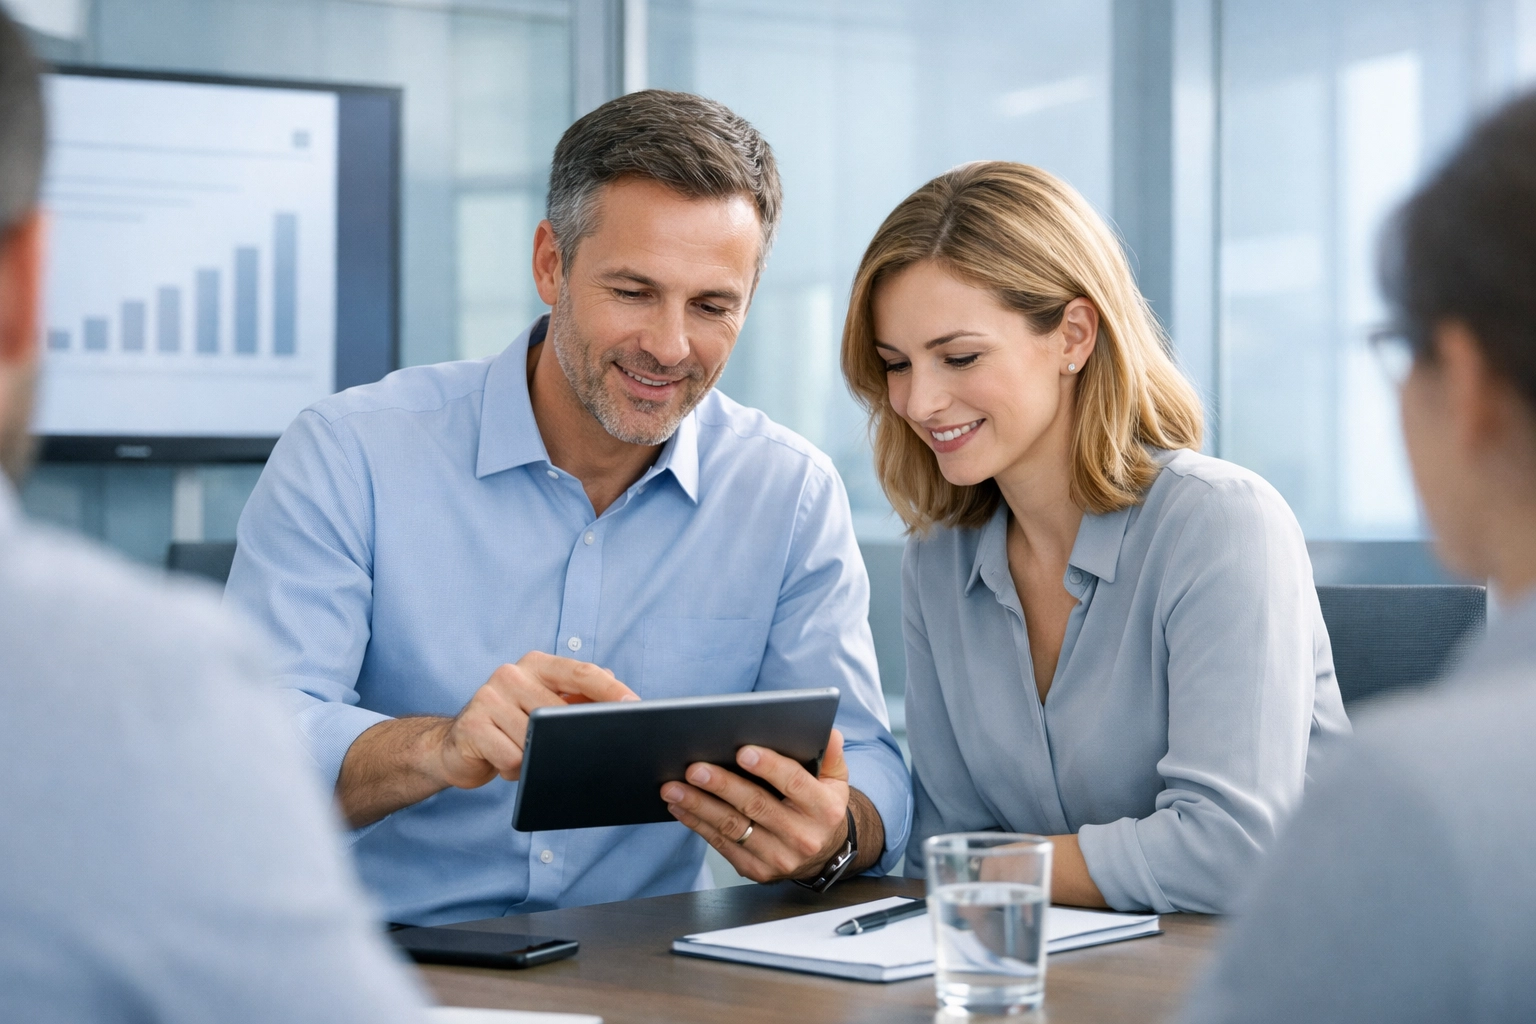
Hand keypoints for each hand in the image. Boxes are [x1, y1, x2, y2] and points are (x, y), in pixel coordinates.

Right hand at [436, 651, 636, 788]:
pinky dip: (515, 769)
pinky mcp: (471, 724)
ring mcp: (488, 696)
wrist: (455, 747)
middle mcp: (511, 673)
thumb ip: (579, 697)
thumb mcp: (545, 706)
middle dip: (572, 738)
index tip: (636, 706)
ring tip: (527, 758)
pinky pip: (512, 757)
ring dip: (537, 758)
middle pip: (560, 710)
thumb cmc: (510, 727)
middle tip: (575, 755)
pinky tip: (504, 764)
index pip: (582, 672)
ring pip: (535, 738)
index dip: (611, 690)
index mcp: (536, 664)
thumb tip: (621, 694)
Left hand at [661, 728, 851, 882]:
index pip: (794, 783)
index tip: (743, 751)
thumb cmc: (822, 808)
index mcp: (825, 809)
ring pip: (733, 827)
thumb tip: (829, 732)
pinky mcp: (757, 871)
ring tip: (673, 788)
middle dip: (722, 785)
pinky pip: (722, 844)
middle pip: (756, 806)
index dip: (769, 766)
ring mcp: (778, 857)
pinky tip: (680, 808)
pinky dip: (697, 825)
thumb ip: (831, 755)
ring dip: (699, 806)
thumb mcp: (836, 781)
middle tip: (694, 768)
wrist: (823, 855)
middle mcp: (803, 836)